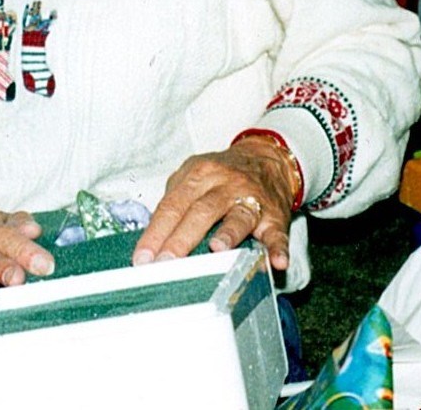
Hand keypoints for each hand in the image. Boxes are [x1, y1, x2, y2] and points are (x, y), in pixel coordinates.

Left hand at [131, 135, 301, 270]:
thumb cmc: (221, 175)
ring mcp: (253, 199)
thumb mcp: (193, 175)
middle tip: (165, 263)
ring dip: (229, 233)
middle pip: (201, 212)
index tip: (142, 258)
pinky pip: (278, 233)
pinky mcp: (276, 216)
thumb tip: (152, 237)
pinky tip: (277, 262)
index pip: (173, 205)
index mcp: (199, 175)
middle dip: (181, 239)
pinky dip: (278, 248)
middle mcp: (226, 185)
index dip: (156, 232)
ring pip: (239, 217)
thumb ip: (174, 200)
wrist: (267, 157)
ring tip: (218, 249)